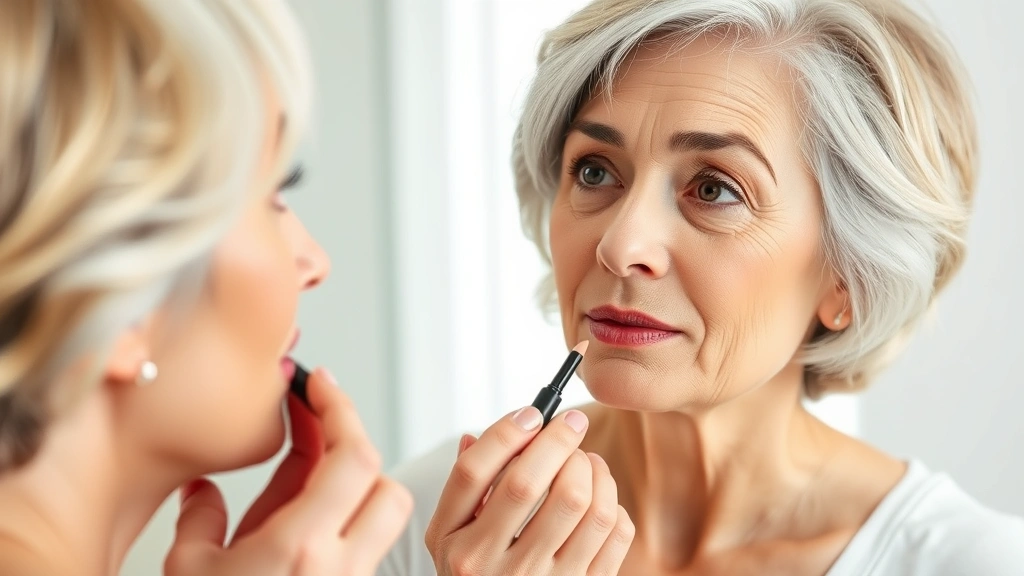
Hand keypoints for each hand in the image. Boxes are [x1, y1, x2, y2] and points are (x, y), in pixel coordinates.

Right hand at [165, 368, 412, 575]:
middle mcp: (337, 565)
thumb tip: (206, 488)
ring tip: (315, 462)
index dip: (340, 409)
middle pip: (381, 477)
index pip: (353, 458)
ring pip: (385, 510)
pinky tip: (316, 506)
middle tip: (316, 415)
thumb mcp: (187, 570)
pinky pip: (368, 541)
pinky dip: (352, 511)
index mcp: (299, 547)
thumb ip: (199, 518)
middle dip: (352, 437)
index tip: (316, 384)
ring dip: (358, 477)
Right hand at [425, 407, 634, 574]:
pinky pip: (614, 535)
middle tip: (572, 424)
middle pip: (528, 482)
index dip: (504, 433)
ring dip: (593, 469)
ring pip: (582, 505)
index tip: (532, 414)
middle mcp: (492, 567)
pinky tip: (602, 500)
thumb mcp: (450, 538)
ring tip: (588, 461)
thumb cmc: (479, 575)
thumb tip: (476, 436)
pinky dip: (614, 505)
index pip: (473, 473)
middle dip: (557, 440)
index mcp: (456, 545)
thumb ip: (463, 489)